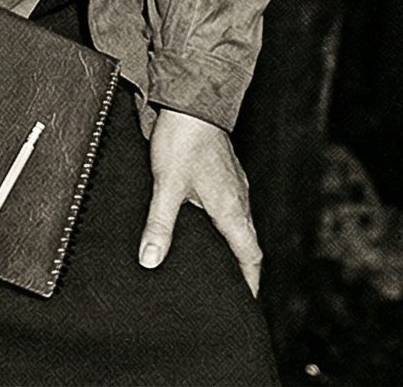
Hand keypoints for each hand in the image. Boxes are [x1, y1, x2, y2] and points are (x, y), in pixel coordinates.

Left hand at [141, 107, 262, 296]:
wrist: (191, 100)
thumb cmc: (183, 140)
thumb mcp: (166, 186)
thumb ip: (159, 225)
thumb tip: (151, 261)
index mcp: (231, 208)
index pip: (250, 255)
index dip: (249, 282)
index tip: (245, 302)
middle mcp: (238, 199)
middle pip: (247, 243)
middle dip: (241, 269)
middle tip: (229, 291)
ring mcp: (233, 185)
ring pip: (239, 224)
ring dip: (232, 246)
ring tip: (216, 265)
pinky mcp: (223, 173)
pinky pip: (229, 208)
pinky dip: (223, 226)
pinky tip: (202, 226)